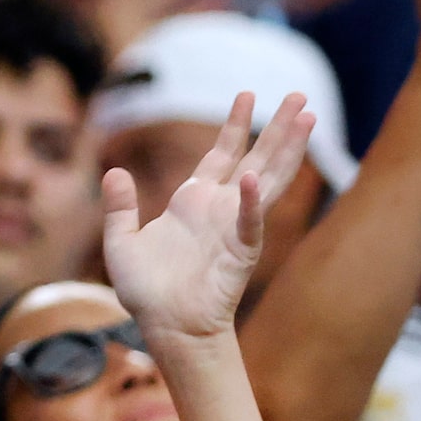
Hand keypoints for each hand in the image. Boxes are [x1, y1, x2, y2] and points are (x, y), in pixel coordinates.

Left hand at [103, 93, 313, 344]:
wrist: (164, 326)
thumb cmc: (146, 290)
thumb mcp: (121, 241)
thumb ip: (119, 207)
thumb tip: (114, 172)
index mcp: (195, 201)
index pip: (221, 153)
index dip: (235, 125)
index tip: (247, 94)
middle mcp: (220, 208)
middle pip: (256, 157)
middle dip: (277, 127)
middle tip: (299, 94)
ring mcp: (234, 227)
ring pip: (267, 179)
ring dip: (286, 149)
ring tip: (306, 117)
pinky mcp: (240, 251)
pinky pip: (248, 221)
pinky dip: (249, 201)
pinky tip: (250, 178)